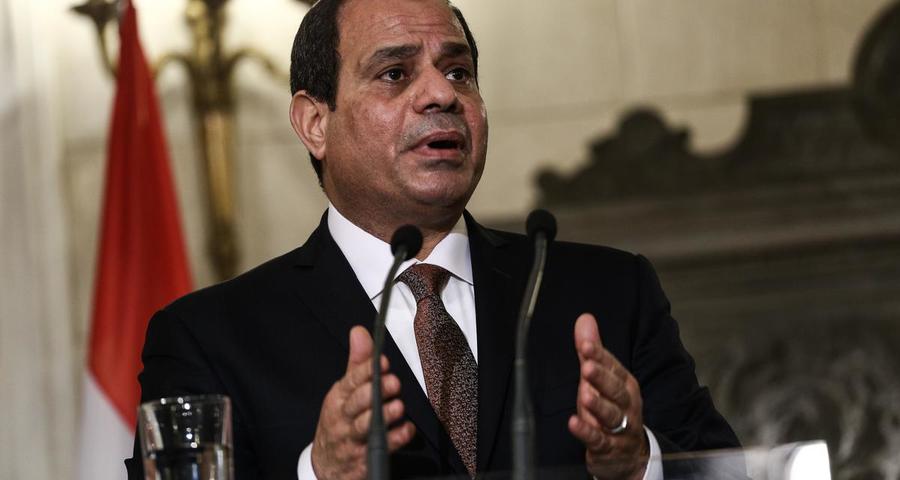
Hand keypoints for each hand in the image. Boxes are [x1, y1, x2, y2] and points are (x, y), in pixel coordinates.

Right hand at [310, 326, 416, 479]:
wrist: (326, 465)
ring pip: (366, 427)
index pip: (351, 381)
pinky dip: (394, 440)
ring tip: (398, 407)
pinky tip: (406, 430)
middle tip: (393, 382)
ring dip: (383, 416)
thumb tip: (360, 331)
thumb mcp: (343, 392)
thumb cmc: (339, 423)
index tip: (383, 361)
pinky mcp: (362, 459)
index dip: (366, 371)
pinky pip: (379, 450)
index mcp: (339, 398)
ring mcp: (352, 440)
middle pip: (357, 403)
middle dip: (375, 392)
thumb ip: (357, 363)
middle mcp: (344, 418)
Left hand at [569, 314, 648, 479]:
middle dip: (602, 377)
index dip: (599, 356)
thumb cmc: (612, 409)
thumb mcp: (602, 379)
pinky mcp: (609, 448)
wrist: (630, 455)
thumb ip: (592, 351)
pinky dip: (587, 432)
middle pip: (615, 390)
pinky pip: (599, 440)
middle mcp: (626, 405)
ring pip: (611, 415)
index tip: (585, 345)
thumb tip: (585, 319)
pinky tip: (574, 423)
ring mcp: (620, 428)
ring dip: (598, 405)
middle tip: (587, 366)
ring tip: (585, 394)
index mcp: (625, 384)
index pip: (612, 367)